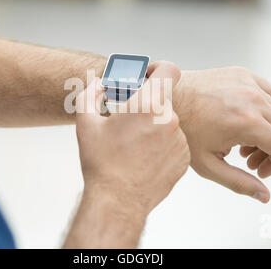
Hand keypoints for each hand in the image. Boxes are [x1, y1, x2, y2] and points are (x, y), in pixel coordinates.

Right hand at [75, 62, 190, 216]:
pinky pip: (174, 140)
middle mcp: (170, 119)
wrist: (117, 201)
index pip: (169, 70)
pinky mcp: (184, 158)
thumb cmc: (101, 162)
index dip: (158, 68)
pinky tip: (144, 157)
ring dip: (153, 125)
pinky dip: (162, 143)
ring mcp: (180, 140)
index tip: (146, 77)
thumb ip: (91, 93)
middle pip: (163, 99)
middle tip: (128, 119)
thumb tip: (100, 83)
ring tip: (133, 144)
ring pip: (168, 121)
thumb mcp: (86, 122)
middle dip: (146, 104)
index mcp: (148, 105)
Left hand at [174, 67, 270, 202]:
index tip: (259, 169)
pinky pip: (268, 91)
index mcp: (247, 122)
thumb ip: (239, 182)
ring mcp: (248, 83)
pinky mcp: (242, 73)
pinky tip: (241, 117)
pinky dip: (262, 107)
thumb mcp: (208, 164)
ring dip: (268, 129)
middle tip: (249, 157)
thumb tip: (264, 195)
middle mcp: (253, 99)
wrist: (165, 98)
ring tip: (242, 139)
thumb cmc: (181, 129)